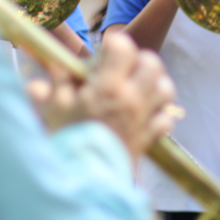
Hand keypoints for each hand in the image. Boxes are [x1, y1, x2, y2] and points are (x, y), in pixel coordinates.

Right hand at [29, 34, 175, 160]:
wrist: (83, 175)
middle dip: (141, 60)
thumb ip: (56, 82)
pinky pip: (166, 119)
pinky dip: (160, 114)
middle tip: (128, 66)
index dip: (117, 43)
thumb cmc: (66, 138)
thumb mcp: (53, 106)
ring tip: (141, 87)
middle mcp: (132, 99)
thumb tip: (53, 67)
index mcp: (108, 86)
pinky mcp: (149, 137)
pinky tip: (146, 114)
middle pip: (153, 64)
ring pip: (166, 89)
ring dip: (156, 84)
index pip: (126, 48)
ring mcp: (144, 118)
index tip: (108, 48)